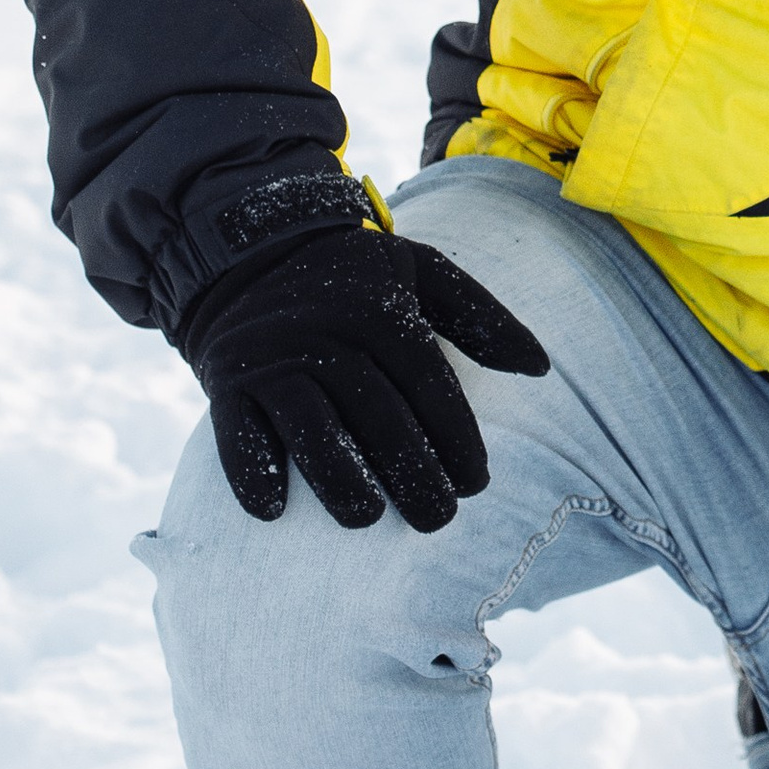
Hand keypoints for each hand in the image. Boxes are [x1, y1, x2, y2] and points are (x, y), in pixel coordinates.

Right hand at [182, 231, 548, 532]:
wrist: (253, 249)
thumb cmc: (354, 275)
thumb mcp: (423, 271)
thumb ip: (481, 317)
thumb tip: (541, 368)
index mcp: (381, 308)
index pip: (428, 384)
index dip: (456, 438)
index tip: (477, 484)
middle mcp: (326, 333)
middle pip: (376, 415)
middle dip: (413, 474)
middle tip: (438, 519)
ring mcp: (272, 359)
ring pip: (310, 429)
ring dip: (338, 480)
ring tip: (367, 518)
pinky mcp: (226, 380)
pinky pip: (235, 432)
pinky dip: (250, 471)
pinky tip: (274, 508)